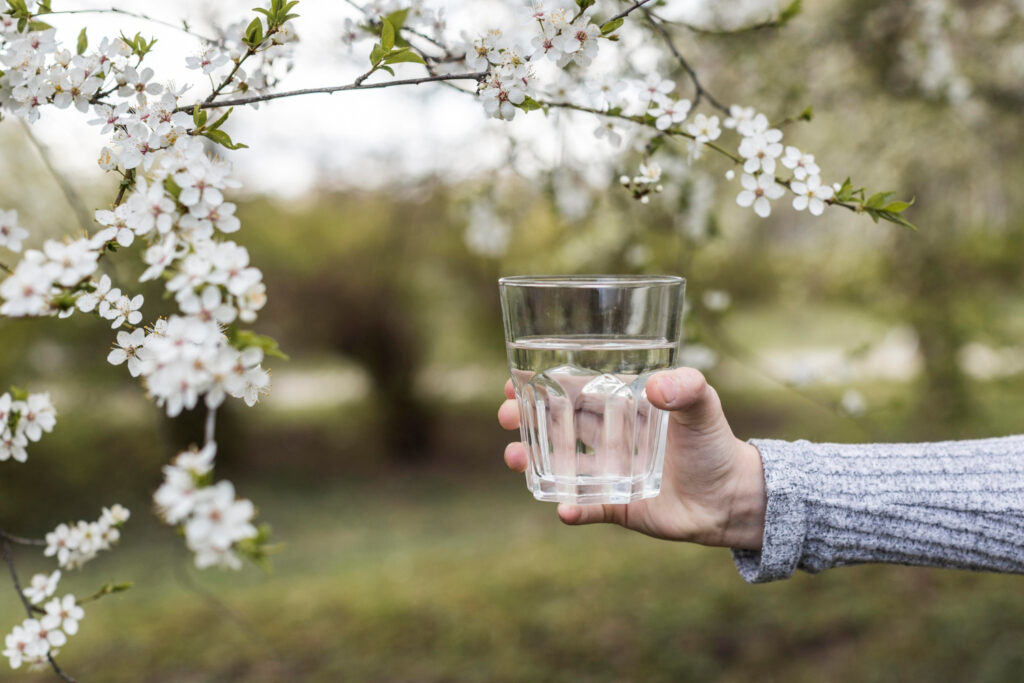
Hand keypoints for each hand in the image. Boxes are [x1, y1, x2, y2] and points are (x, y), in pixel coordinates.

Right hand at [497, 368, 766, 549]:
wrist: (732, 497)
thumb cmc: (716, 442)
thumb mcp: (705, 405)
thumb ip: (687, 387)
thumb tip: (655, 388)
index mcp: (623, 405)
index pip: (575, 389)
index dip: (543, 384)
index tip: (514, 381)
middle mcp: (609, 436)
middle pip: (557, 423)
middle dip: (526, 418)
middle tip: (504, 416)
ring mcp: (609, 472)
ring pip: (561, 464)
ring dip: (534, 460)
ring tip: (515, 457)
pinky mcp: (617, 505)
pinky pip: (588, 507)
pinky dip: (573, 509)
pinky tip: (563, 510)